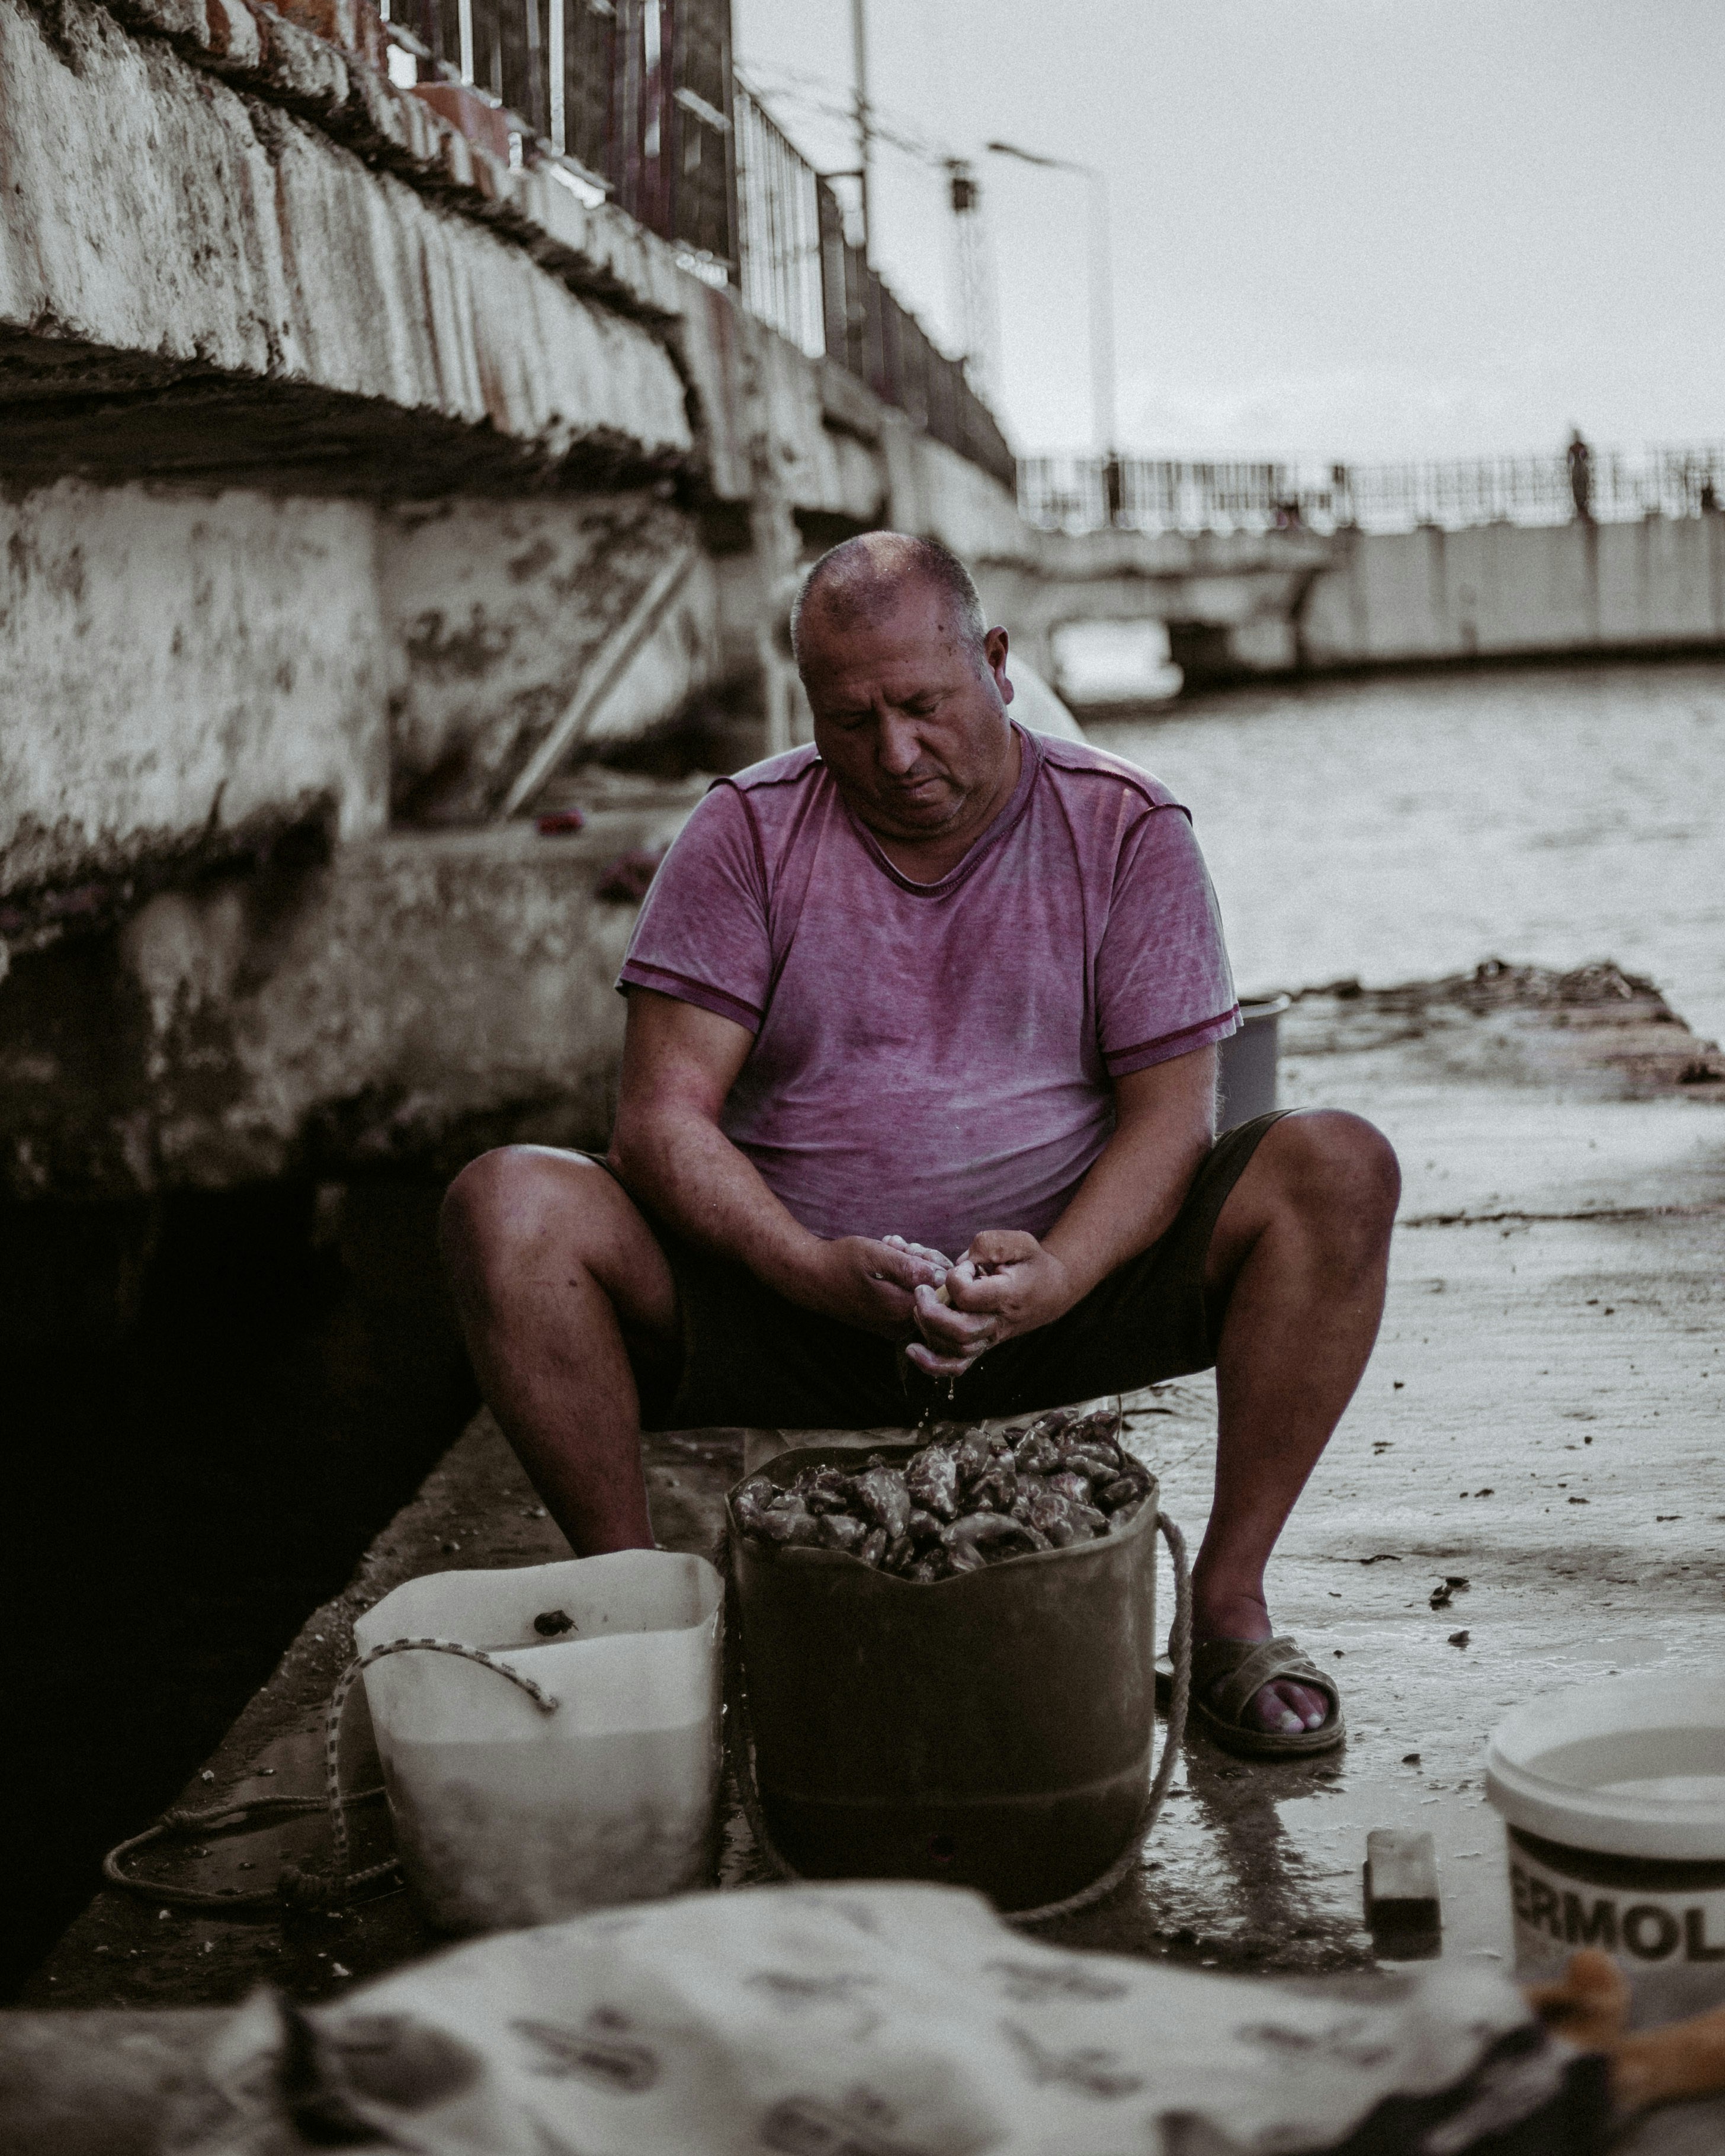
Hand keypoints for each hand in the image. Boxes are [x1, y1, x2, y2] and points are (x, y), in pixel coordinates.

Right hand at [795, 1235, 950, 1340]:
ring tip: (889, 1249)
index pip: (943, 1289)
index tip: (913, 1249)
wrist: (809, 1277)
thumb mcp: (875, 1255)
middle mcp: (900, 1325)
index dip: (934, 1263)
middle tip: (899, 1246)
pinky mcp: (886, 1322)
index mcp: (901, 1310)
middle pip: (934, 1291)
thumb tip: (942, 1276)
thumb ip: (909, 1267)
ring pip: (920, 1292)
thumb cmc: (839, 1262)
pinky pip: (906, 1297)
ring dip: (910, 1267)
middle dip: (921, 1263)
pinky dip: (900, 1277)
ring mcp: (893, 1326)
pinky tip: (886, 1261)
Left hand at [904, 1229, 1076, 1378]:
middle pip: (959, 1331)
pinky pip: (957, 1365)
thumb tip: (963, 1262)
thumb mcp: (1019, 1241)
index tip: (962, 1268)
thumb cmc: (1031, 1263)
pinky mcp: (982, 1345)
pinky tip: (913, 1351)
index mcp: (1008, 1295)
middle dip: (931, 1311)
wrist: (1052, 1291)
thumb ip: (989, 1244)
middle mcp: (998, 1323)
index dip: (956, 1279)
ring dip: (928, 1329)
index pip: (969, 1296)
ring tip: (919, 1306)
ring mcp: (989, 1338)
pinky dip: (933, 1364)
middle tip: (922, 1290)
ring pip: (955, 1349)